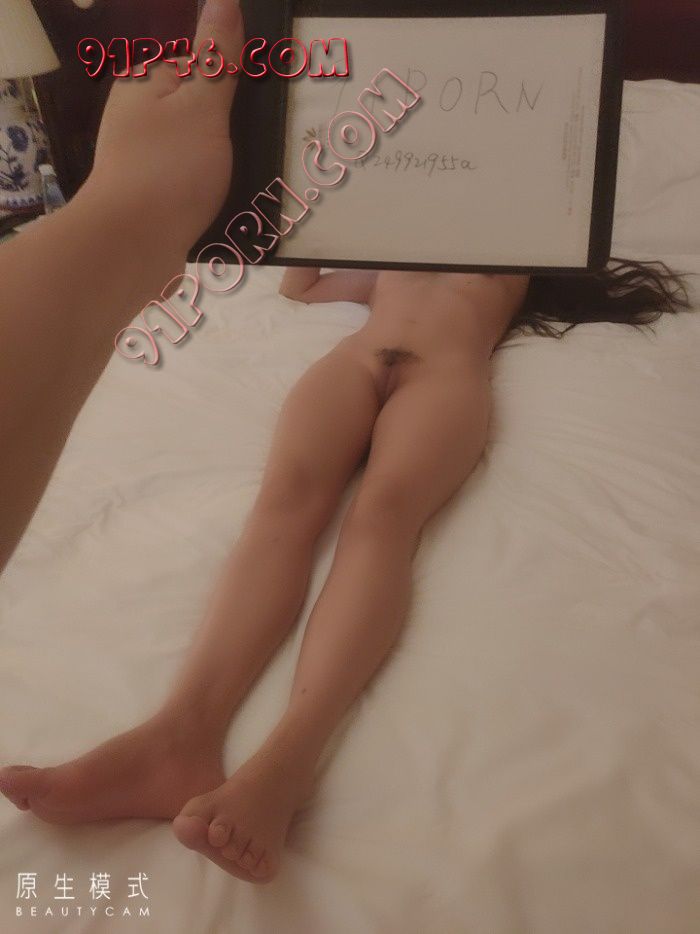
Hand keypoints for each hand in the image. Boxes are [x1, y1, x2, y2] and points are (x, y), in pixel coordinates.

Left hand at [84, 0, 243, 256]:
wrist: (133, 247)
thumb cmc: (169, 167)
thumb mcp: (202, 104)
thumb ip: (217, 58)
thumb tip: (224, 0)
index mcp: (146, 86)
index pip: (196, 67)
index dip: (231, 82)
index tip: (261, 102)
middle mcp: (138, 121)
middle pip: (199, 114)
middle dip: (233, 131)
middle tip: (266, 146)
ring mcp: (143, 165)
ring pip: (200, 156)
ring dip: (228, 169)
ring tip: (261, 181)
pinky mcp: (152, 204)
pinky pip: (194, 191)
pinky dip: (214, 198)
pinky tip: (237, 210)